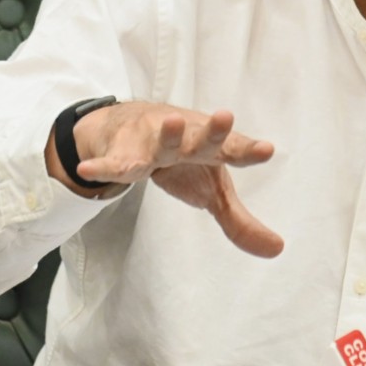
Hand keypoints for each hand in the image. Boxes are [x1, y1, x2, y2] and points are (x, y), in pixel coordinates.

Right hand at [46, 101, 283, 257]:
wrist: (137, 125)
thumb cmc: (187, 160)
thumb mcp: (214, 191)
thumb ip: (240, 222)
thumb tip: (277, 250)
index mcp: (213, 150)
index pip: (235, 149)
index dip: (250, 150)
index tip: (267, 150)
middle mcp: (187, 142)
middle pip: (202, 138)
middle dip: (214, 130)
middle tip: (225, 116)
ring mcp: (154, 144)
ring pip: (161, 141)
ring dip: (168, 134)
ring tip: (172, 123)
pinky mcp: (122, 153)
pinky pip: (113, 163)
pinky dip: (102, 167)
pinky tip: (89, 169)